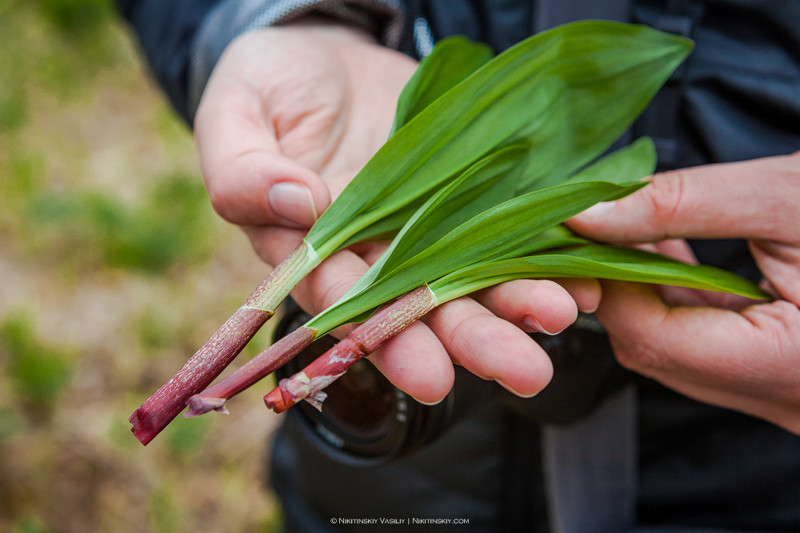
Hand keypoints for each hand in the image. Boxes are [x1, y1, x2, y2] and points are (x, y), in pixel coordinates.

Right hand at [194, 21, 596, 403]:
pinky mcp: (467, 190)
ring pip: (473, 274)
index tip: (429, 375)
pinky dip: (543, 249)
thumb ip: (242, 170)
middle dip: (473, 341)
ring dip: (518, 302)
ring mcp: (427, 223)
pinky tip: (580, 270)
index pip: (348, 306)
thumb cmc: (270, 84)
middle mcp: (375, 252)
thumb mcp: (236, 113)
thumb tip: (293, 204)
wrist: (328, 53)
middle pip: (424, 306)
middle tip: (525, 371)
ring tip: (561, 314)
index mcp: (313, 253)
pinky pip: (507, 225)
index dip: (387, 340)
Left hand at [568, 151, 799, 433]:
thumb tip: (586, 212)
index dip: (603, 282)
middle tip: (601, 226)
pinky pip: (708, 346)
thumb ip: (679, 205)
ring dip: (647, 291)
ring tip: (639, 231)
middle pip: (656, 351)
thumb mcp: (786, 197)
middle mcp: (784, 400)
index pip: (652, 338)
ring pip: (677, 350)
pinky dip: (680, 299)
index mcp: (790, 368)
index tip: (578, 232)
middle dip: (618, 286)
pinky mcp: (781, 378)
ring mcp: (783, 396)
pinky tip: (675, 252)